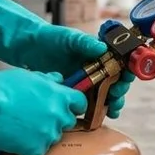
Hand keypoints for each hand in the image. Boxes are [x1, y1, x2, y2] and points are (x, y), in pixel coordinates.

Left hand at [0, 0, 134, 117]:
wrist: (28, 48)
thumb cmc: (50, 38)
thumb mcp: (68, 38)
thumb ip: (84, 42)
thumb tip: (102, 47)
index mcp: (98, 54)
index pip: (119, 64)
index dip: (126, 72)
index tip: (125, 78)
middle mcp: (95, 69)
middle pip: (115, 83)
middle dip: (119, 92)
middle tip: (116, 98)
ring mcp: (85, 82)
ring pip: (104, 96)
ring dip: (111, 104)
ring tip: (111, 110)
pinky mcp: (73, 93)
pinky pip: (88, 104)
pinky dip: (95, 111)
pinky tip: (97, 117)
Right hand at [0, 69, 86, 154]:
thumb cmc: (0, 88)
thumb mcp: (27, 76)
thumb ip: (48, 80)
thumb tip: (59, 80)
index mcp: (59, 95)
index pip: (80, 103)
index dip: (73, 105)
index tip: (66, 106)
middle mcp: (58, 115)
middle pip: (68, 121)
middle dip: (56, 119)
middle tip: (37, 116)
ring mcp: (48, 134)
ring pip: (53, 137)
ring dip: (43, 133)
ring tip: (23, 127)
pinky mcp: (35, 150)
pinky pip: (39, 150)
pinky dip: (30, 147)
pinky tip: (16, 137)